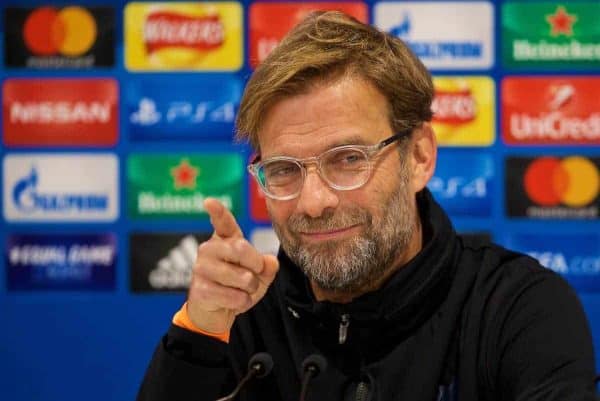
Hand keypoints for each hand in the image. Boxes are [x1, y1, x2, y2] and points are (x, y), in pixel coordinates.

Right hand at [186, 198, 278, 333]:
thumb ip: (267, 265)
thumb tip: (269, 262)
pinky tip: (231, 301)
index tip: (209, 202)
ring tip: (240, 290)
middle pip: (241, 249)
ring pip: (243, 278)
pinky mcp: (200, 290)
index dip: (217, 211)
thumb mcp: (258, 274)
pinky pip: (235, 296)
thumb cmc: (236, 286)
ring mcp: (201, 269)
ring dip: (250, 289)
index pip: (222, 222)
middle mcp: (208, 250)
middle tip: (253, 276)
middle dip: (256, 267)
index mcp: (223, 240)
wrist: (215, 312)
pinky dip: (241, 302)